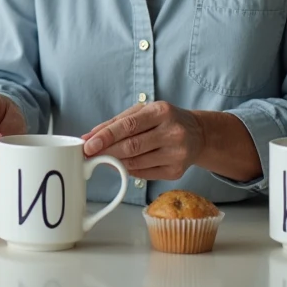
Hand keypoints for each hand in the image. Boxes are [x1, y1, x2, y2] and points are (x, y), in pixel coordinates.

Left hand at [81, 101, 204, 180]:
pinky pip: (144, 174)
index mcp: (162, 112)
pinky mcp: (176, 172)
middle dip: (106, 151)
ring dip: (114, 162)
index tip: (88, 144)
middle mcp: (172, 132)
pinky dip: (128, 170)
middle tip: (89, 154)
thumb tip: (89, 137)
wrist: (197, 134)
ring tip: (102, 158)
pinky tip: (121, 165)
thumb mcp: (143, 112)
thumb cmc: (164, 120)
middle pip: (131, 146)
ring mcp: (176, 154)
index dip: (106, 136)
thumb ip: (116, 122)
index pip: (129, 125)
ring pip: (136, 163)